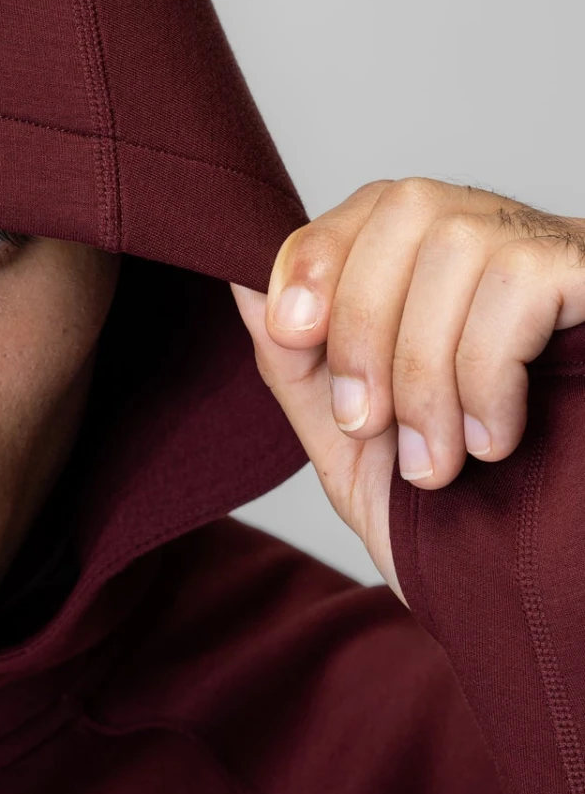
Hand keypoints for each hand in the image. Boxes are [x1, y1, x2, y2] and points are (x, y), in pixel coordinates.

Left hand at [230, 178, 584, 604]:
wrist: (556, 586)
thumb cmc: (461, 510)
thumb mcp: (352, 440)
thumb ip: (295, 365)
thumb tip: (240, 283)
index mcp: (437, 264)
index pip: (365, 206)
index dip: (314, 260)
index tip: (294, 338)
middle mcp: (503, 237)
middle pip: (405, 209)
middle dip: (361, 325)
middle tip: (367, 426)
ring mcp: (557, 253)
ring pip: (457, 246)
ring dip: (423, 368)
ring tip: (433, 462)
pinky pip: (521, 283)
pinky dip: (485, 372)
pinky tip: (493, 440)